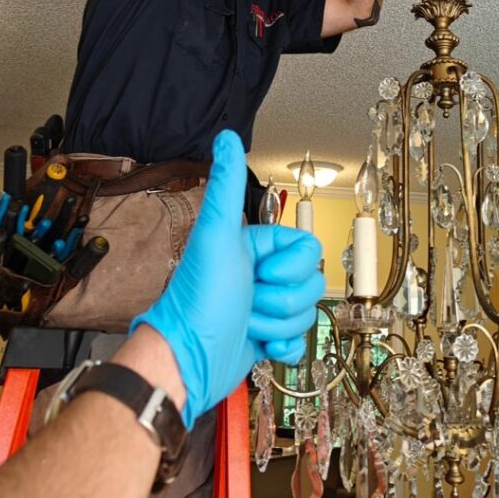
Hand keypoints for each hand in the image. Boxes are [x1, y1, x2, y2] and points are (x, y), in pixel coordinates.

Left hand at [131, 130, 323, 426]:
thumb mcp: (216, 236)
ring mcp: (267, 307)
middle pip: (311, 283)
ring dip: (277, 323)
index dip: (290, 267)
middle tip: (248, 299)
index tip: (260, 272)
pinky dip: (283, 348)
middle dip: (282, 299)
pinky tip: (261, 344)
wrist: (187, 360)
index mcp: (257, 247)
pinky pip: (300, 342)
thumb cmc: (199, 299)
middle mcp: (263, 273)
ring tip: (246, 322)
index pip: (308, 249)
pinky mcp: (268, 338)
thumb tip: (226, 137)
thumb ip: (227, 187)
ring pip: (307, 312)